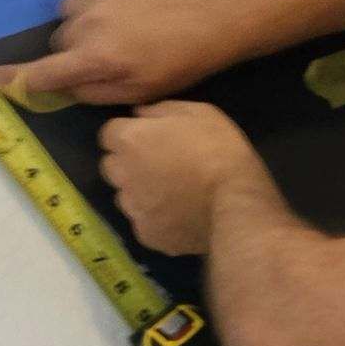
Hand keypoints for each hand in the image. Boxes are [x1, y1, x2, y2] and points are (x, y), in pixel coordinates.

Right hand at [0, 0, 253, 104]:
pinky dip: (99, 0)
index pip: (43, 72)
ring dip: (84, 25)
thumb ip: (93, 91)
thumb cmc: (180, 61)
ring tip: (120, 29)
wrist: (215, 13)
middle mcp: (89, 22)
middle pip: (60, 43)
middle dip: (74, 53)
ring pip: (71, 14)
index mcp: (96, 58)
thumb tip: (63, 86)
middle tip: (109, 58)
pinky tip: (128, 7)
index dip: (17, 78)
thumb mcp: (138, 91)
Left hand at [98, 101, 261, 253]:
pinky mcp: (145, 235)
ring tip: (170, 193)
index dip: (127, 134)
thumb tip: (139, 114)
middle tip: (158, 164)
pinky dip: (154, 218)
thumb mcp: (199, 112)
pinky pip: (142, 222)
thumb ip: (161, 110)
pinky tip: (178, 215)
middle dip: (127, 163)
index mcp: (131, 140)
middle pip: (110, 166)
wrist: (236, 203)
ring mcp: (132, 208)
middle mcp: (123, 175)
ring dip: (138, 192)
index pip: (108, 134)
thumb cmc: (220, 150)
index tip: (147, 138)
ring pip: (125, 197)